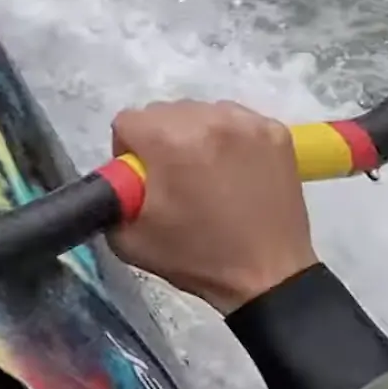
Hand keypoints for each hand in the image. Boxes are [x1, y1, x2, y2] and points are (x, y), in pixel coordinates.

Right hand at [109, 100, 320, 313]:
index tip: (143, 178)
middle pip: (164, 112)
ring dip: (196, 135)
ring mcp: (247, 122)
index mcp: (170, 141)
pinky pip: (236, 120)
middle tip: (175, 179)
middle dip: (161, 140)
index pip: (128, 121)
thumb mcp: (129, 239)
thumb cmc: (197, 258)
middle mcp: (208, 119)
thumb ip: (111, 197)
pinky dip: (229, 138)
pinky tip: (236, 170)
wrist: (268, 276)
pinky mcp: (275, 131)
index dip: (128, 151)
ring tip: (208, 174)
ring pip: (201, 112)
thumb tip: (118, 178)